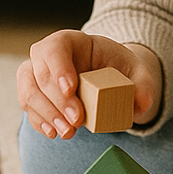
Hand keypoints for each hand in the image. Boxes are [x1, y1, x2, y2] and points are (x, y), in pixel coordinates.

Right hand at [17, 30, 161, 138]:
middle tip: (77, 120)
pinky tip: (53, 133)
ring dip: (47, 115)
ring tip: (67, 132)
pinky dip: (40, 122)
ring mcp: (35, 76)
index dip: (59, 68)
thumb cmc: (115, 66)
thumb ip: (143, 83)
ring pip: (29, 93)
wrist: (105, 77)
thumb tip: (143, 103)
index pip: (55, 49)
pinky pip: (29, 109)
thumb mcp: (135, 69)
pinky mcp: (34, 96)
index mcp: (69, 41)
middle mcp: (46, 56)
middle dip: (57, 101)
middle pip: (40, 75)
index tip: (71, 89)